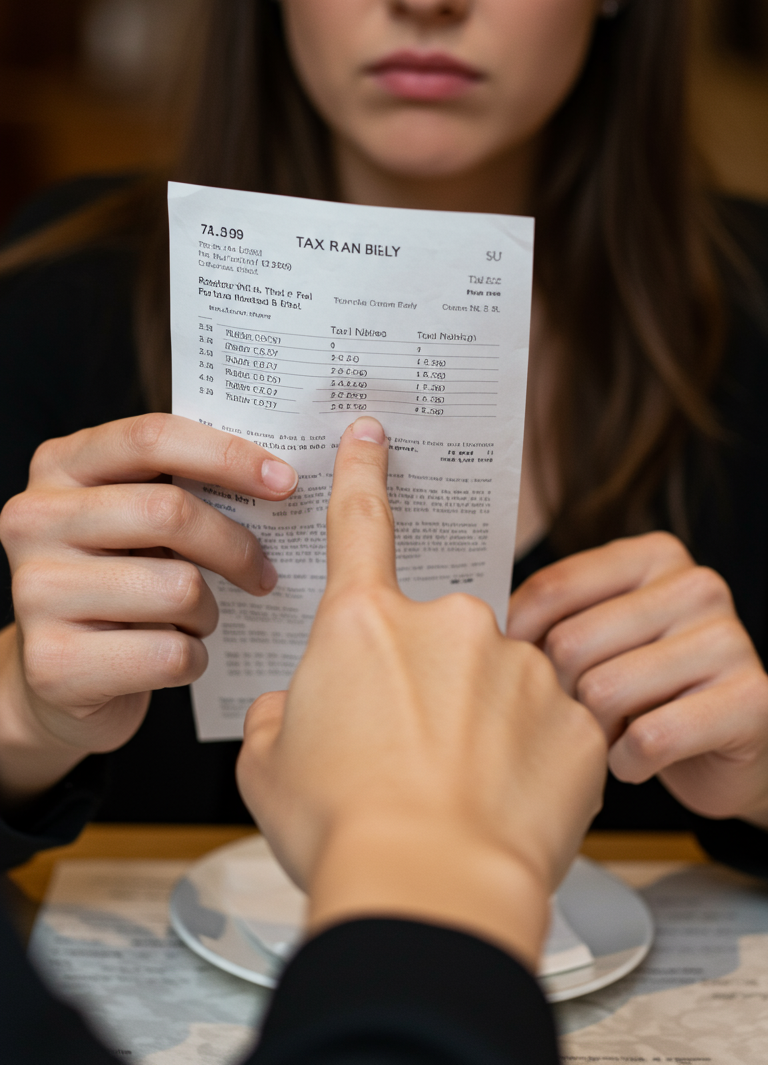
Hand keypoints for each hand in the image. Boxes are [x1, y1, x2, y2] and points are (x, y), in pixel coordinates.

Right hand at [0, 413, 296, 803]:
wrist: (60, 678)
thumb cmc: (119, 580)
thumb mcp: (136, 519)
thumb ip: (182, 485)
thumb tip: (279, 475)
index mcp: (60, 465)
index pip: (151, 438)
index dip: (226, 454)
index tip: (284, 480)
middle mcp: (34, 519)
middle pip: (169, 511)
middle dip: (235, 546)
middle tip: (264, 572)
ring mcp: (35, 592)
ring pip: (177, 588)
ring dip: (208, 611)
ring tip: (194, 618)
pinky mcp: (53, 663)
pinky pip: (168, 653)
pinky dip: (192, 658)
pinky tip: (172, 654)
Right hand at [236, 417, 605, 968]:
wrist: (431, 891)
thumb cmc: (339, 828)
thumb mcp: (266, 765)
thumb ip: (284, 713)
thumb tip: (300, 707)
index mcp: (365, 624)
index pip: (361, 523)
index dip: (364, 472)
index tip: (374, 433)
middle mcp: (448, 625)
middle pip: (436, 635)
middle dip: (426, 682)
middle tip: (409, 755)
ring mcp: (519, 667)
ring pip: (498, 680)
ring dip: (481, 721)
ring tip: (457, 793)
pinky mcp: (574, 718)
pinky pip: (550, 727)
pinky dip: (530, 759)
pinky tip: (504, 805)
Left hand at [507, 533, 767, 826]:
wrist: (731, 750)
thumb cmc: (649, 691)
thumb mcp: (603, 637)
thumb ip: (556, 617)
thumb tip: (477, 625)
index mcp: (653, 556)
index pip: (553, 588)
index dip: (516, 639)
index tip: (505, 671)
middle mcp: (696, 586)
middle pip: (572, 642)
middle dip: (557, 695)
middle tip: (566, 719)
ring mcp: (729, 640)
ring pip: (606, 691)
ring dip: (591, 734)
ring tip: (603, 738)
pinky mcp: (750, 700)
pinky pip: (651, 738)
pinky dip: (628, 763)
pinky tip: (634, 761)